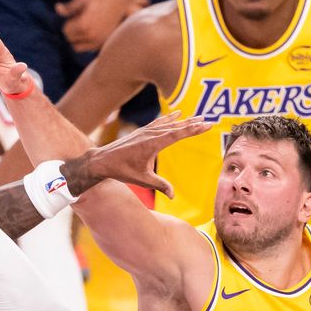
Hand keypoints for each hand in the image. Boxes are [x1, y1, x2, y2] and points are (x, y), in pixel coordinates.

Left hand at [55, 0, 145, 52]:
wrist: (119, 2)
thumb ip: (69, 7)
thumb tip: (57, 8)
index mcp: (83, 25)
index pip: (66, 31)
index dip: (68, 23)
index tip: (74, 16)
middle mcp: (90, 36)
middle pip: (71, 40)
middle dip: (71, 32)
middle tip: (78, 22)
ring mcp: (97, 41)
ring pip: (78, 48)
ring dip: (77, 40)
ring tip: (83, 29)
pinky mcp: (103, 43)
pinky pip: (88, 49)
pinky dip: (85, 43)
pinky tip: (90, 33)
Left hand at [79, 112, 211, 197]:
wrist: (102, 160)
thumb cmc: (122, 170)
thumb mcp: (142, 179)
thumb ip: (160, 186)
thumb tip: (173, 196)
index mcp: (152, 144)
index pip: (177, 134)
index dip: (192, 130)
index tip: (205, 125)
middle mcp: (150, 134)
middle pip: (175, 127)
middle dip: (192, 124)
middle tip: (207, 120)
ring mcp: (145, 131)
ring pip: (168, 123)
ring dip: (183, 121)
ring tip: (197, 117)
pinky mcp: (142, 132)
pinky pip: (159, 122)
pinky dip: (170, 118)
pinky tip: (177, 114)